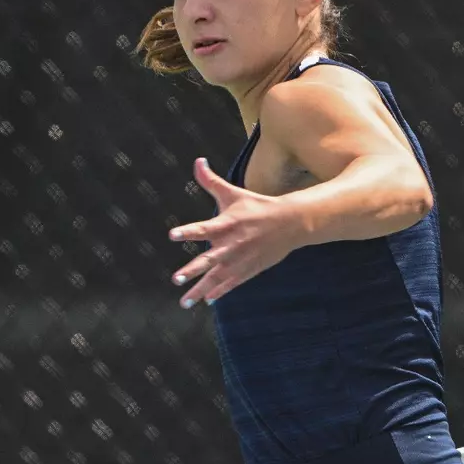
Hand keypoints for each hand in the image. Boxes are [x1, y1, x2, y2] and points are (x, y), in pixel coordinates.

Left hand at [168, 158, 300, 307]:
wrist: (290, 223)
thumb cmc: (257, 206)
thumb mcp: (233, 193)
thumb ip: (211, 181)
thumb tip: (197, 161)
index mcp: (228, 223)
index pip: (204, 227)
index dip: (189, 231)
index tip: (173, 235)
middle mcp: (233, 243)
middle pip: (210, 259)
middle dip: (193, 270)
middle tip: (176, 279)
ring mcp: (242, 259)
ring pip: (218, 277)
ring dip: (201, 290)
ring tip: (185, 301)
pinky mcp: (250, 269)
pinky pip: (232, 283)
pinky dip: (220, 292)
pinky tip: (206, 300)